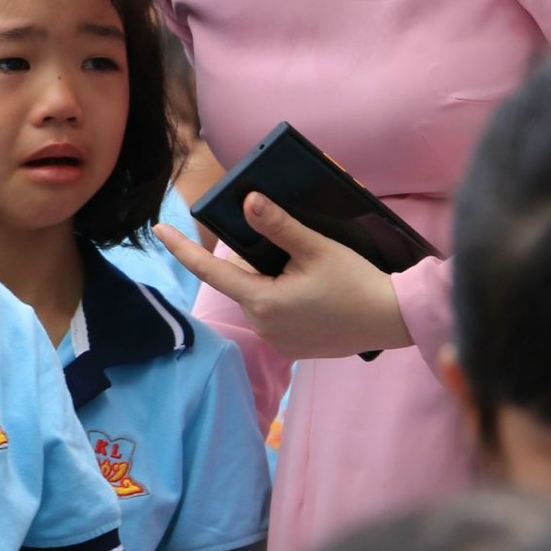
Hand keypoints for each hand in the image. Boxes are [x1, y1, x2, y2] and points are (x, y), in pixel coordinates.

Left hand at [156, 192, 411, 360]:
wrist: (391, 319)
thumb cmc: (357, 281)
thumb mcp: (317, 247)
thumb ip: (279, 226)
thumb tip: (248, 201)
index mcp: (263, 300)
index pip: (210, 271)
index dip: (182, 249)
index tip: (158, 229)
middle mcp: (263, 325)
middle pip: (242, 282)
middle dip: (255, 261)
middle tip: (290, 249)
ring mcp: (277, 341)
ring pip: (258, 299)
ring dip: (270, 281)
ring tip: (307, 271)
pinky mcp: (292, 349)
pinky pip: (275, 317)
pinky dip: (283, 299)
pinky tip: (311, 292)